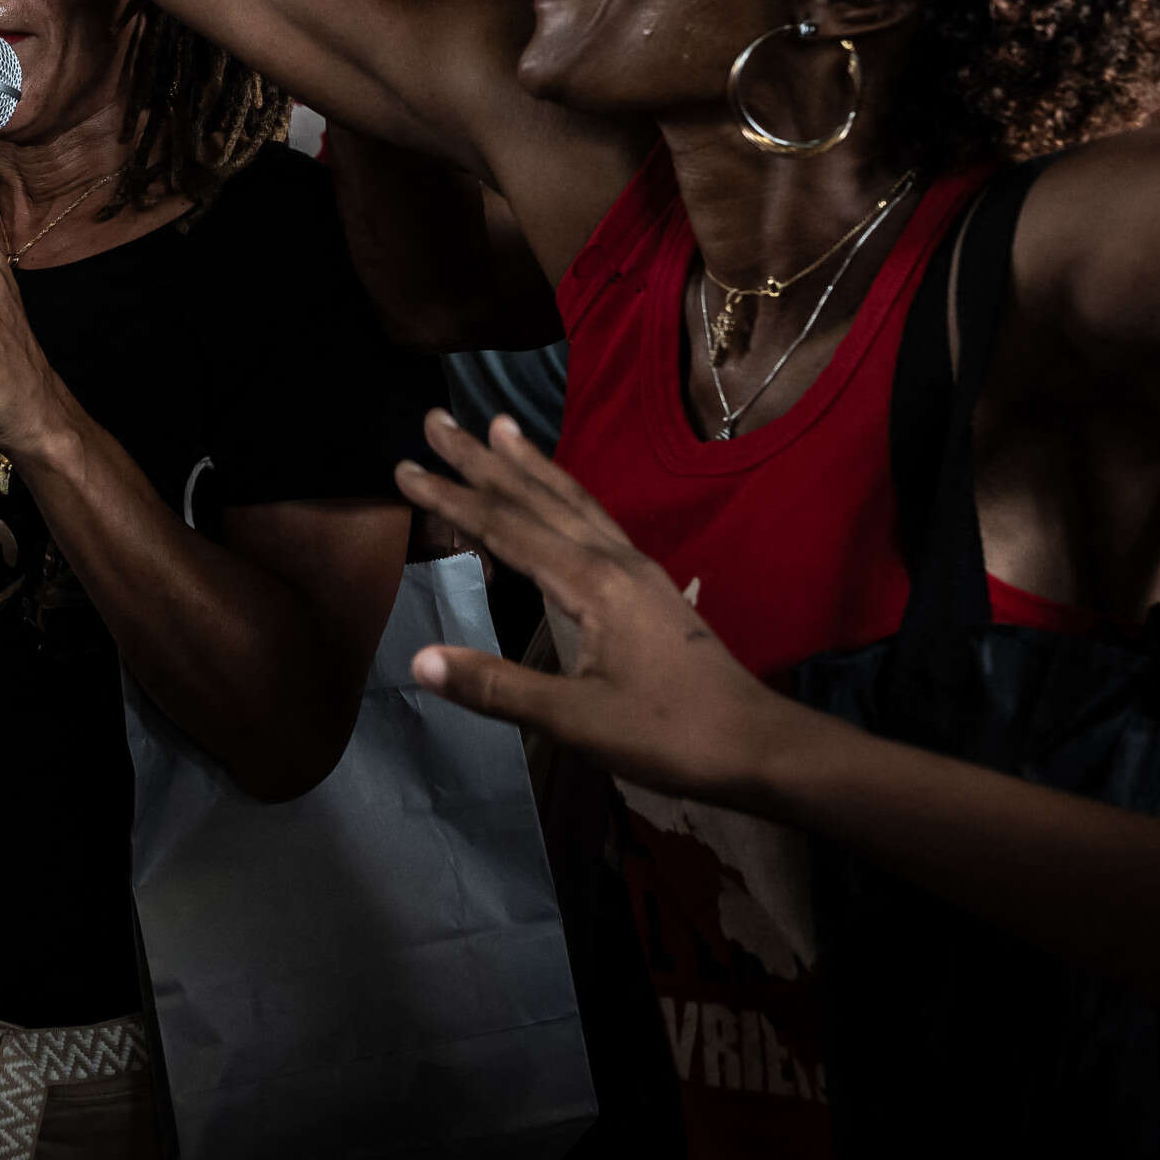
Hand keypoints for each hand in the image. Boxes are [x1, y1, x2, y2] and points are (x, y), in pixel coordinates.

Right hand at [396, 409, 805, 807]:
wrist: (754, 742)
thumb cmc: (668, 734)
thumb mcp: (576, 720)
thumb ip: (497, 688)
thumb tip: (418, 659)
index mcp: (591, 583)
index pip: (506, 528)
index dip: (452, 499)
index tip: (405, 467)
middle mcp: (612, 559)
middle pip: (535, 497)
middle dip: (482, 460)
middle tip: (437, 417)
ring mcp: (636, 567)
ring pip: (570, 500)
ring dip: (528, 464)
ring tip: (498, 425)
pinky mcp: (649, 583)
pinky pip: (593, 518)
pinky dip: (562, 493)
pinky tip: (558, 495)